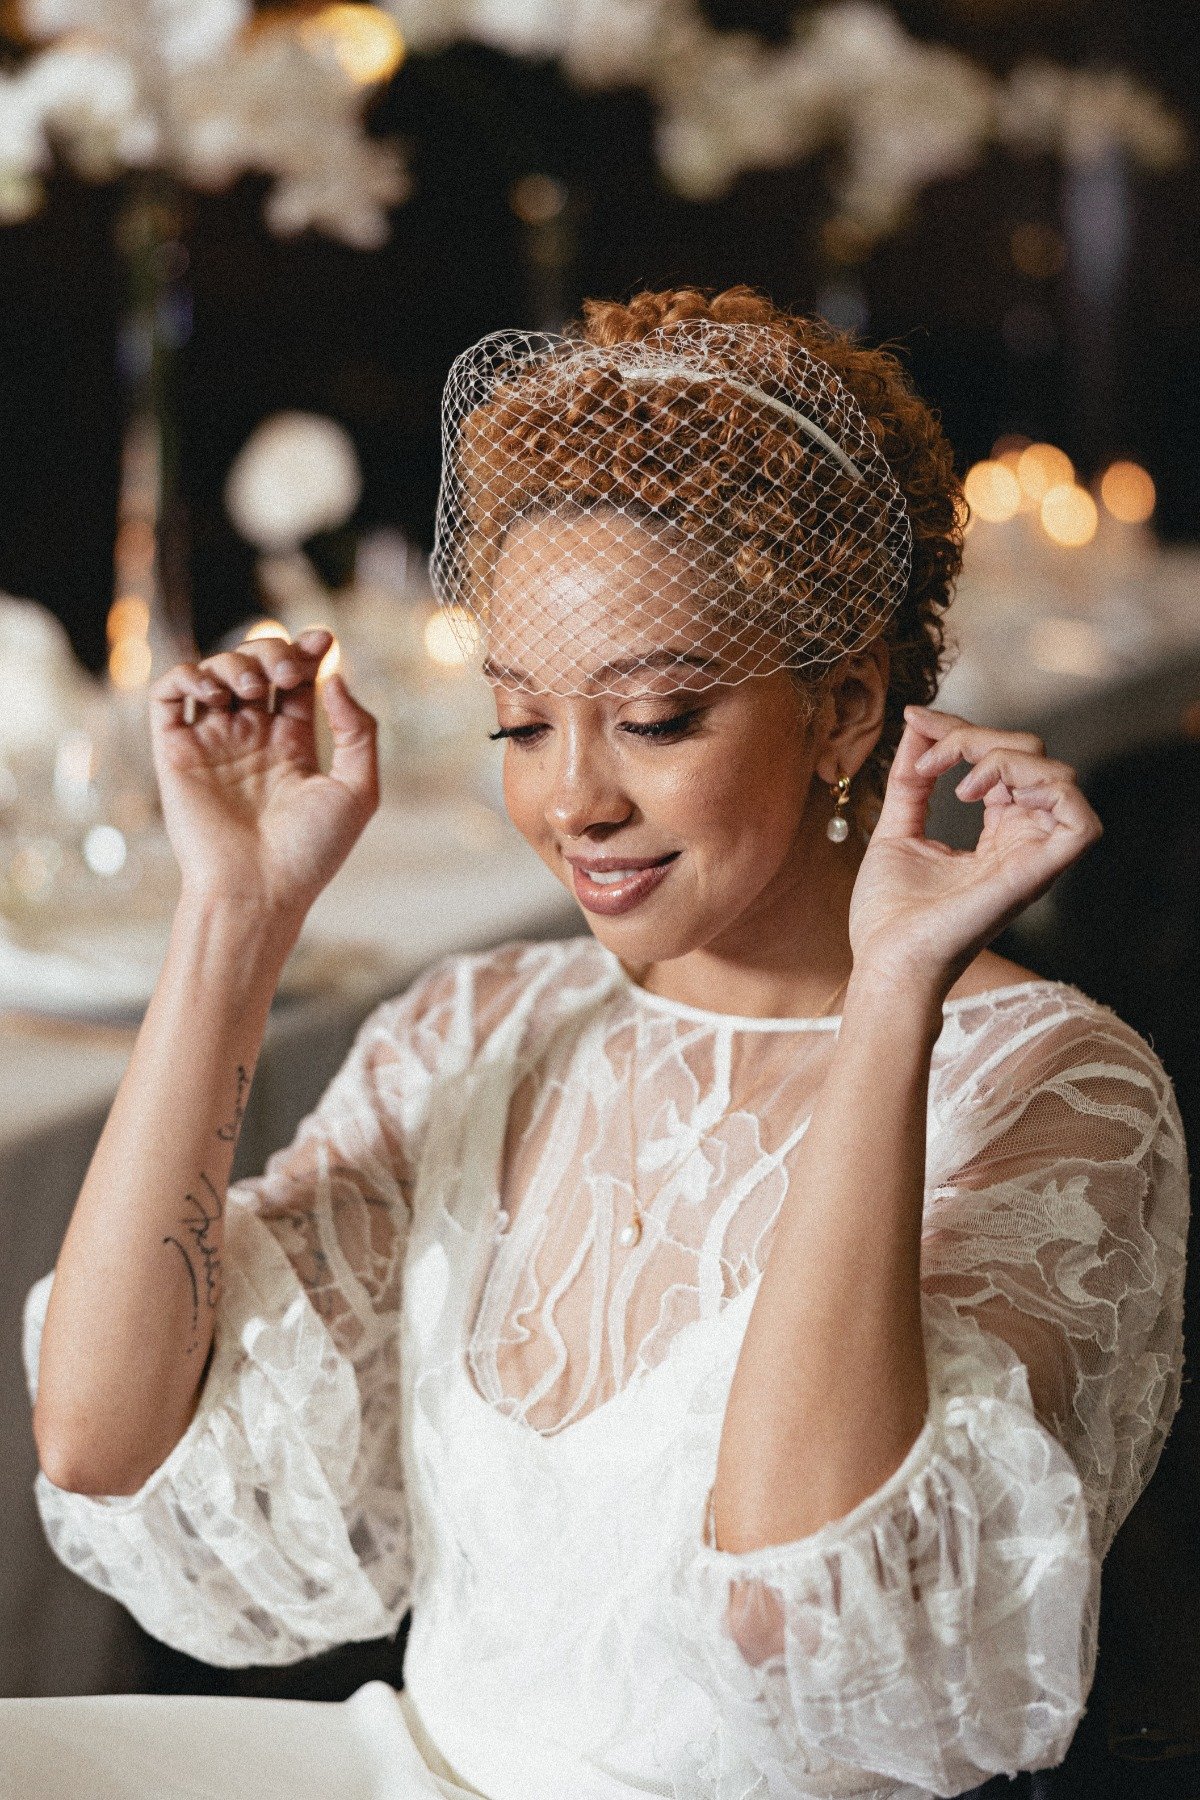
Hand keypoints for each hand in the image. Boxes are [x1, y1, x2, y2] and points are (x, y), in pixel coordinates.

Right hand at [149, 627, 378, 924]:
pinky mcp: (176, 753)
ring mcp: (212, 744)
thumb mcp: (358, 790)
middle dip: (273, 652)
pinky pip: (170, 696)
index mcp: (293, 747)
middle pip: (257, 669)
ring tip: (255, 689)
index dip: (307, 652)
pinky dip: (187, 675)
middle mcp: (251, 741)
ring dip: (235, 662)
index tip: (323, 640)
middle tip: (287, 671)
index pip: (297, 683)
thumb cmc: (312, 852)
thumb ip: (358, 731)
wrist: (257, 891)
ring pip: (215, 673)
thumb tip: (336, 678)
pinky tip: (214, 690)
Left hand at [847, 706, 1100, 993]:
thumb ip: (910, 779)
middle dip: (978, 736)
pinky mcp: (1033, 876)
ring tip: (959, 781)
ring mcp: (1031, 859)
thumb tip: (917, 723)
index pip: (1005, 760)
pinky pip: (1081, 822)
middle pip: (1034, 758)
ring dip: (1005, 756)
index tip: (916, 721)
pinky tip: (986, 793)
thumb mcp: (897, 828)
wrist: (884, 961)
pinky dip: (1045, 789)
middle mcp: (1022, 843)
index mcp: (998, 834)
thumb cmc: (890, 915)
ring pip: (1059, 776)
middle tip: (928, 759)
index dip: (964, 729)